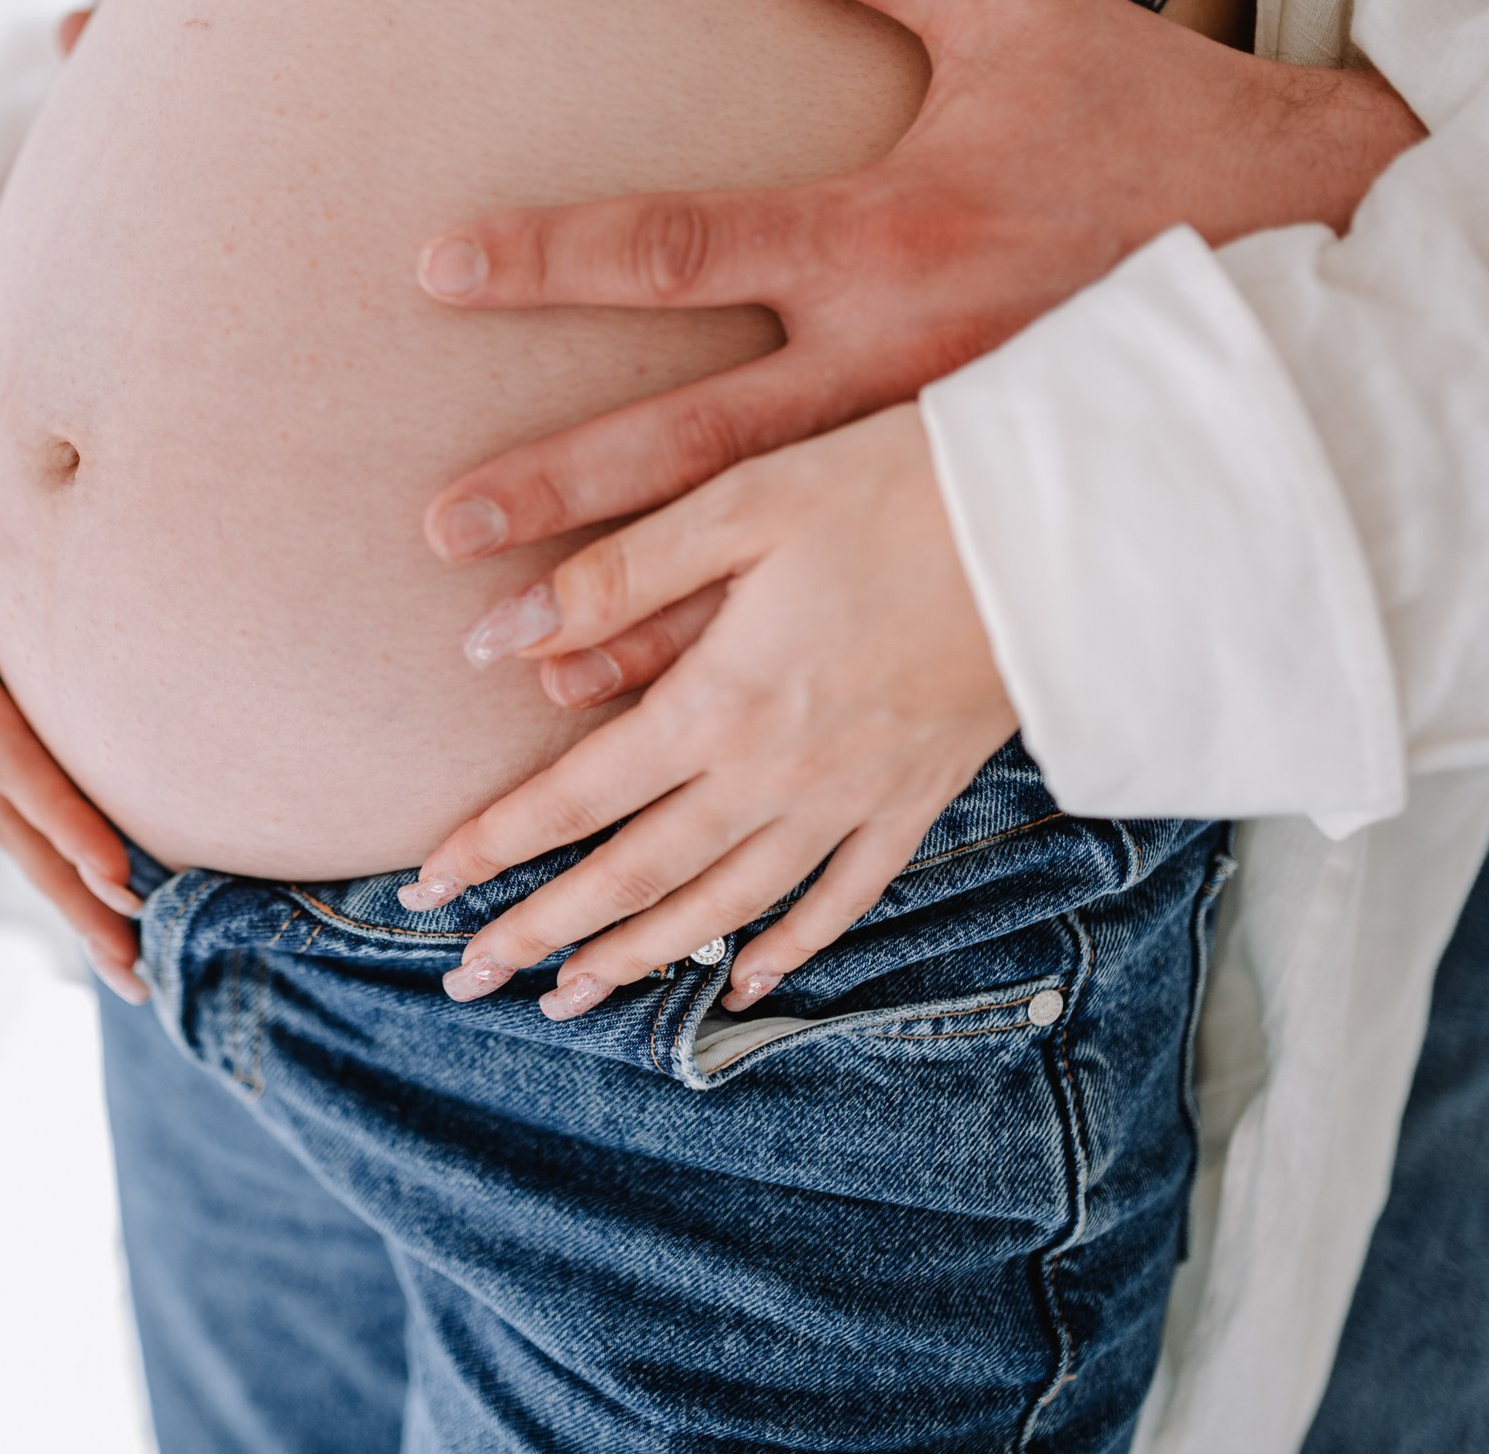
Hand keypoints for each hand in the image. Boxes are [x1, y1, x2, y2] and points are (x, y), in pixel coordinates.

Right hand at [0, 273, 144, 1002]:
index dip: (49, 804)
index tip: (115, 866)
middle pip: (1, 808)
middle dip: (67, 886)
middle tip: (138, 962)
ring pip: (7, 817)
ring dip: (65, 894)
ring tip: (130, 971)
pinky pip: (13, 793)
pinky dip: (57, 851)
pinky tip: (111, 900)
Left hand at [410, 405, 1015, 1018]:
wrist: (1062, 527)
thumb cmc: (893, 488)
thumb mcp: (740, 503)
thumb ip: (613, 578)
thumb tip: (490, 638)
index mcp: (720, 703)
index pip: (576, 800)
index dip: (494, 847)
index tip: (426, 886)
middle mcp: (777, 775)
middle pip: (636, 878)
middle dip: (543, 932)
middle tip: (469, 976)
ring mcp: (852, 800)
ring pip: (725, 908)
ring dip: (640, 959)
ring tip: (569, 999)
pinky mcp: (918, 798)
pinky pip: (843, 898)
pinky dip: (788, 947)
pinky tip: (747, 979)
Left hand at [416, 0, 1423, 711]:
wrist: (1317, 243)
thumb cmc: (1155, 125)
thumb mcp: (1018, 13)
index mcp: (888, 232)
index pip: (682, 243)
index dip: (554, 254)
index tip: (437, 270)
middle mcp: (897, 359)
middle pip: (695, 434)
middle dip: (564, 487)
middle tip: (444, 529)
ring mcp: (936, 454)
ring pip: (765, 549)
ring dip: (641, 606)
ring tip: (524, 660)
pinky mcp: (979, 505)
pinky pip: (849, 595)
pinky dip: (761, 646)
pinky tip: (679, 689)